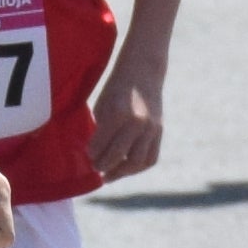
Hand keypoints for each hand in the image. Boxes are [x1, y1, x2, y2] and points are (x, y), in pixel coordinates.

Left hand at [87, 50, 170, 184]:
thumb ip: (101, 130)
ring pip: (137, 162)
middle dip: (103, 166)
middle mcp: (137, 122)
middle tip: (95, 168)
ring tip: (109, 175)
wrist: (143, 71)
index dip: (92, 154)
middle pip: (118, 156)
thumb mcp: (103, 105)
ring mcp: (151, 128)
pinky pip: (151, 158)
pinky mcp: (160, 131)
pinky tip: (126, 169)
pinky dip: (138, 167)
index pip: (101, 144)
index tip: (87, 156)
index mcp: (118, 113)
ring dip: (122, 172)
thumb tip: (94, 154)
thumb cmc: (116, 88)